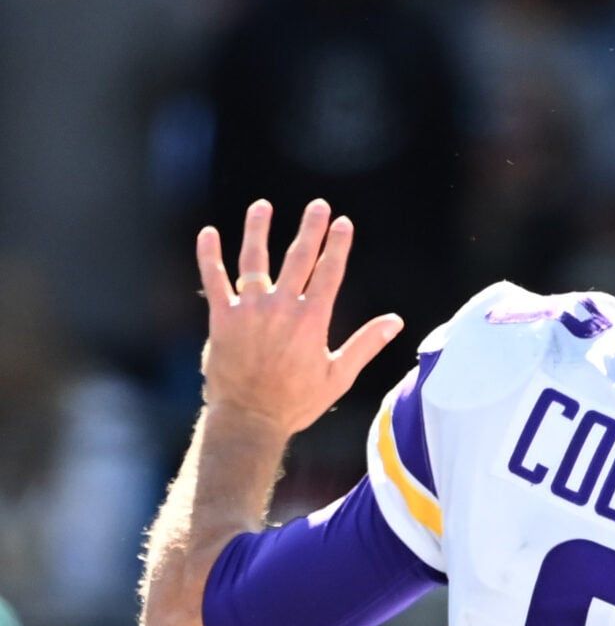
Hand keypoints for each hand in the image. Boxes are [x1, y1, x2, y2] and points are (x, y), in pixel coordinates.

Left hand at [195, 199, 403, 438]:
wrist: (249, 419)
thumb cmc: (296, 401)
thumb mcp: (338, 375)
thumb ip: (366, 344)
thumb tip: (395, 321)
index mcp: (312, 319)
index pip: (330, 272)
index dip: (338, 245)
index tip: (344, 223)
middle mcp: (281, 307)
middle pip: (299, 258)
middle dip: (311, 229)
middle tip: (318, 205)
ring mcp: (249, 310)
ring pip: (254, 260)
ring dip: (258, 230)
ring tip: (262, 206)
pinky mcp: (221, 318)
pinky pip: (214, 281)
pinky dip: (209, 256)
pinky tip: (208, 233)